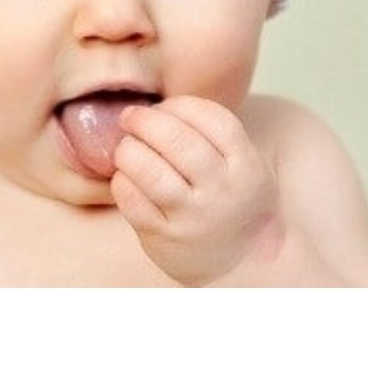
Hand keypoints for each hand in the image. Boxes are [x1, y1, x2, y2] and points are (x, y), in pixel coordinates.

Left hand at [111, 95, 282, 285]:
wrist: (243, 263)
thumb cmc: (234, 200)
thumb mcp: (244, 165)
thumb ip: (214, 134)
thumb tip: (158, 105)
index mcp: (245, 166)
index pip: (213, 119)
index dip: (181, 105)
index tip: (163, 106)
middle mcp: (221, 192)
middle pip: (178, 140)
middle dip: (146, 120)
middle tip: (131, 117)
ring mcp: (192, 218)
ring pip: (149, 171)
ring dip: (129, 150)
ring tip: (126, 147)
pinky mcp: (164, 238)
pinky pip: (132, 201)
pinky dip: (122, 182)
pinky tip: (125, 177)